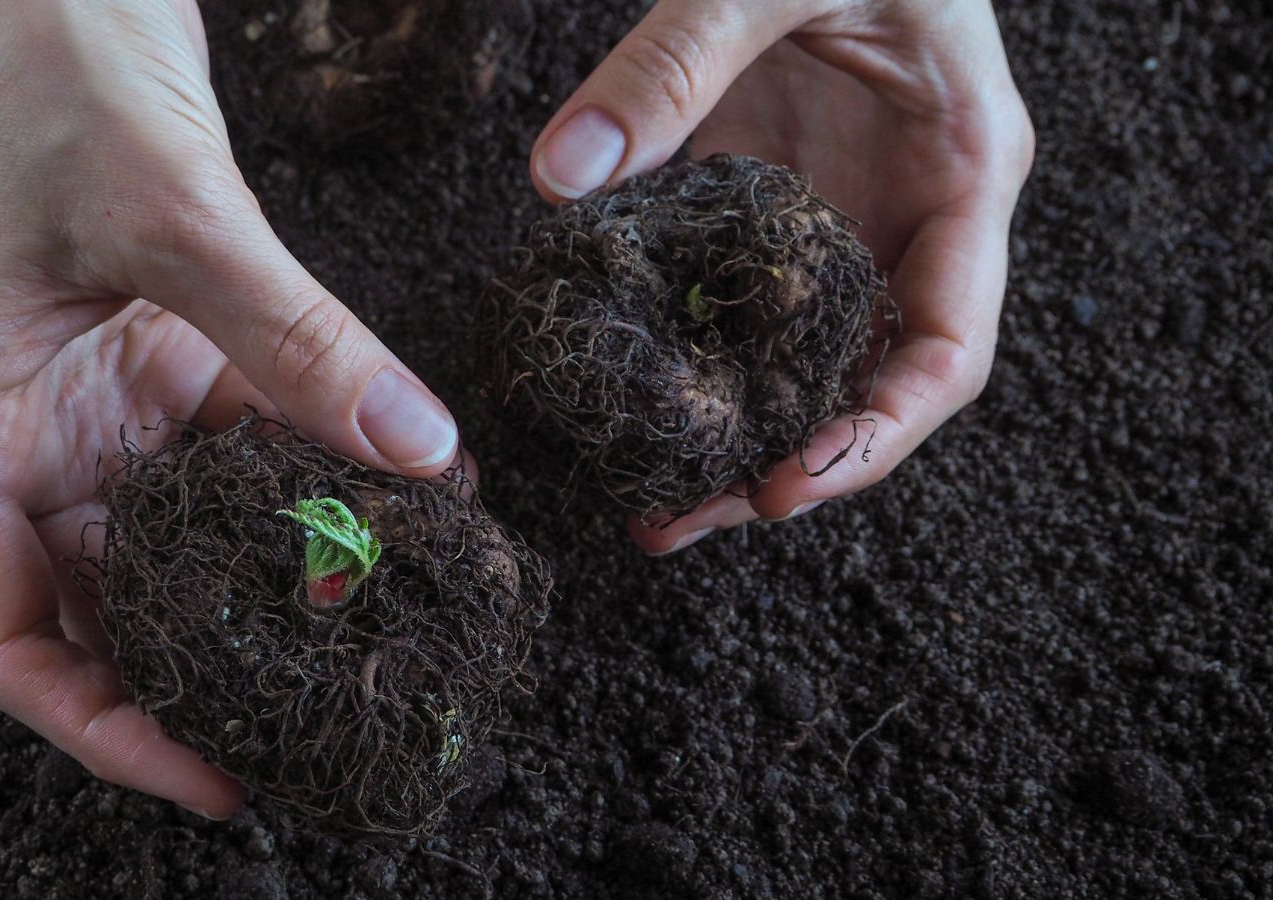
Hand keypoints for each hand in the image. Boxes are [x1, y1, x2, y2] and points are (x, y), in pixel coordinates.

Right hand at [0, 0, 460, 816]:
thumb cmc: (50, 80)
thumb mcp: (175, 215)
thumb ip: (294, 339)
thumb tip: (416, 452)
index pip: (7, 641)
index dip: (104, 728)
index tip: (210, 777)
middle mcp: (20, 443)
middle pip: (100, 614)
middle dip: (204, 676)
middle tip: (315, 726)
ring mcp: (90, 409)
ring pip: (177, 544)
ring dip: (269, 583)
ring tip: (365, 631)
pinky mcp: (155, 367)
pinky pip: (230, 458)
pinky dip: (302, 487)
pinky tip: (385, 504)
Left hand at [526, 0, 1033, 552]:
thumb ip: (675, 61)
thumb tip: (564, 176)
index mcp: (963, 170)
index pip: (948, 345)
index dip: (875, 433)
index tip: (785, 487)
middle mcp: (915, 215)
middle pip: (872, 383)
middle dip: (788, 466)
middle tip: (679, 521)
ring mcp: (847, 215)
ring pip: (809, 364)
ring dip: (737, 439)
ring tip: (651, 505)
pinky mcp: (780, 204)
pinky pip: (748, 308)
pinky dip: (701, 366)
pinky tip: (639, 406)